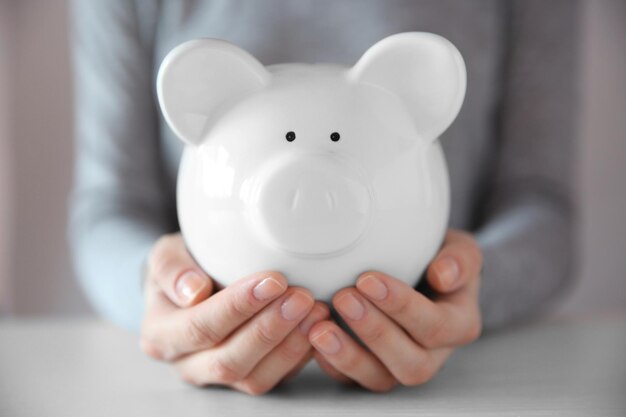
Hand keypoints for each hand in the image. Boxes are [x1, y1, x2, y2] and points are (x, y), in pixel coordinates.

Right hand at [140, 233, 328, 394]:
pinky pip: (275, 378)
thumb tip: (193, 290)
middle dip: (270, 328)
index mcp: (161, 334)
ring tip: (316, 310)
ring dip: (290, 344)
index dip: (239, 306)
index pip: (201, 326)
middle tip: (302, 297)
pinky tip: (317, 327)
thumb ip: (171, 267)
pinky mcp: (246, 377)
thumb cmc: (182, 267)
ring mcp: (217, 376)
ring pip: (255, 377)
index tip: (272, 281)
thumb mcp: (166, 255)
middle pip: (229, 359)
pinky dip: (300, 355)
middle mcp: (186, 363)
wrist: (191, 285)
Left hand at [308, 229, 481, 391]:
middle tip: (343, 298)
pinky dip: (331, 362)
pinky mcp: (371, 369)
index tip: (368, 279)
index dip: (402, 306)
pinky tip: (312, 339)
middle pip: (411, 362)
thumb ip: (460, 259)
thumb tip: (444, 275)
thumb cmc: (437, 257)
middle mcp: (433, 353)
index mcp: (459, 325)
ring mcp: (400, 365)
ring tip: (320, 328)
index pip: (436, 326)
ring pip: (380, 378)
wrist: (419, 268)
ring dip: (348, 354)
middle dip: (374, 331)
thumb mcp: (459, 249)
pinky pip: (352, 380)